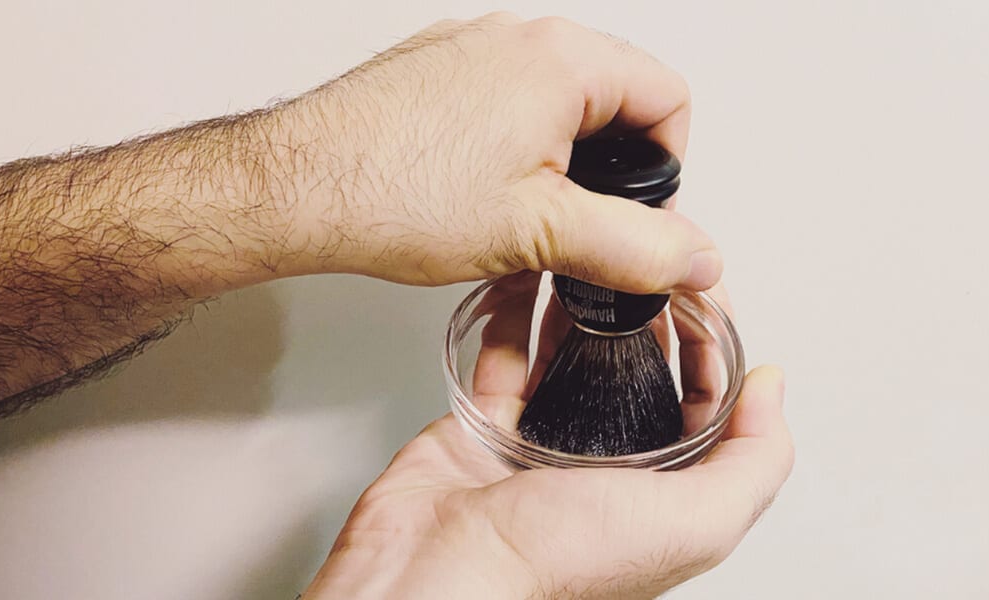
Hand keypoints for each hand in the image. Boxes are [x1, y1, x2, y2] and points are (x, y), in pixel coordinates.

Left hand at [271, 13, 721, 292]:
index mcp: (562, 60)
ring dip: (555, 173)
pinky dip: (509, 158)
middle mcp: (518, 41)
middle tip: (583, 226)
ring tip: (522, 223)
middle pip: (612, 104)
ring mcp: (473, 54)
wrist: (293, 188)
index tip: (642, 214)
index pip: (667, 98)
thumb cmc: (393, 192)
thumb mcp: (540, 232)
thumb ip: (635, 246)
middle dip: (608, 176)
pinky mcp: (437, 77)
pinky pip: (502, 111)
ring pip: (554, 112)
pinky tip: (477, 205)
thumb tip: (695, 255)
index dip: (669, 167)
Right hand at [303, 275, 793, 598]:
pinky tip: (532, 286)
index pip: (708, 404)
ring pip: (576, 359)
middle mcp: (608, 468)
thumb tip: (773, 391)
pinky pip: (507, 358)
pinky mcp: (489, 424)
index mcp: (663, 493)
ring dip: (590, 312)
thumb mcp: (689, 522)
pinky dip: (516, 320)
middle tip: (657, 265)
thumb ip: (752, 462)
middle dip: (655, 318)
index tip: (708, 295)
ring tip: (602, 263)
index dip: (716, 346)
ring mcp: (545, 444)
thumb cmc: (551, 563)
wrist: (439, 569)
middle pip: (645, 375)